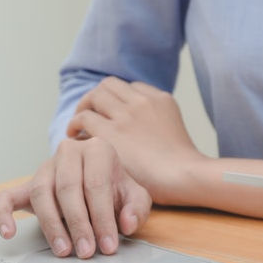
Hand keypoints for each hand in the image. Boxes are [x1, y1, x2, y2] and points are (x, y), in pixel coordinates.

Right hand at [0, 138, 151, 257]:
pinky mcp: (25, 185)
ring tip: (65, 250)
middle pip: (68, 188)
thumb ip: (137, 208)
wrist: (97, 178)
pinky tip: (9, 233)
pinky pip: (6, 197)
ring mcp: (44, 168)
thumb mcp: (135, 195)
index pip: (97, 184)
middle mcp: (69, 152)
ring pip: (42, 194)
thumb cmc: (115, 188)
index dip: (103, 217)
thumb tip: (127, 223)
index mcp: (98, 149)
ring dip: (52, 226)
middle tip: (87, 251)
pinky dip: (3, 215)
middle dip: (79, 224)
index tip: (108, 245)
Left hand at [67, 77, 206, 204]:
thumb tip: (135, 134)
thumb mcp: (174, 133)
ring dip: (83, 108)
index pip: (132, 87)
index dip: (118, 100)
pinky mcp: (112, 133)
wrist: (186, 176)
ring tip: (78, 126)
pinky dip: (76, 125)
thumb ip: (156, 124)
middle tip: (88, 114)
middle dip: (95, 98)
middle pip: (109, 85)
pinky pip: (84, 118)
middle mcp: (143, 102)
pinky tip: (75, 137)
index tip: (111, 114)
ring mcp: (127, 115)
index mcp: (162, 100)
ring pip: (94, 96)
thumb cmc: (183, 167)